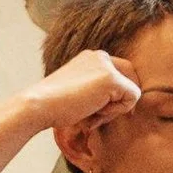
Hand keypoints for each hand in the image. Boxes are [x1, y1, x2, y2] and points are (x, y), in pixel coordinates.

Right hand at [20, 48, 141, 131]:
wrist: (39, 105)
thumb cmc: (55, 106)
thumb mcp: (80, 91)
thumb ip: (98, 91)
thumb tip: (125, 103)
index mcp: (91, 58)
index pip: (119, 74)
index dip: (116, 96)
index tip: (97, 113)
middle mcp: (100, 56)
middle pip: (130, 78)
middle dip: (119, 101)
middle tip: (98, 116)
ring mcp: (106, 66)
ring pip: (131, 90)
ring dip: (115, 109)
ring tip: (91, 114)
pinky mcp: (111, 79)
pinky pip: (132, 98)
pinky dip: (116, 111)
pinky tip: (94, 112)